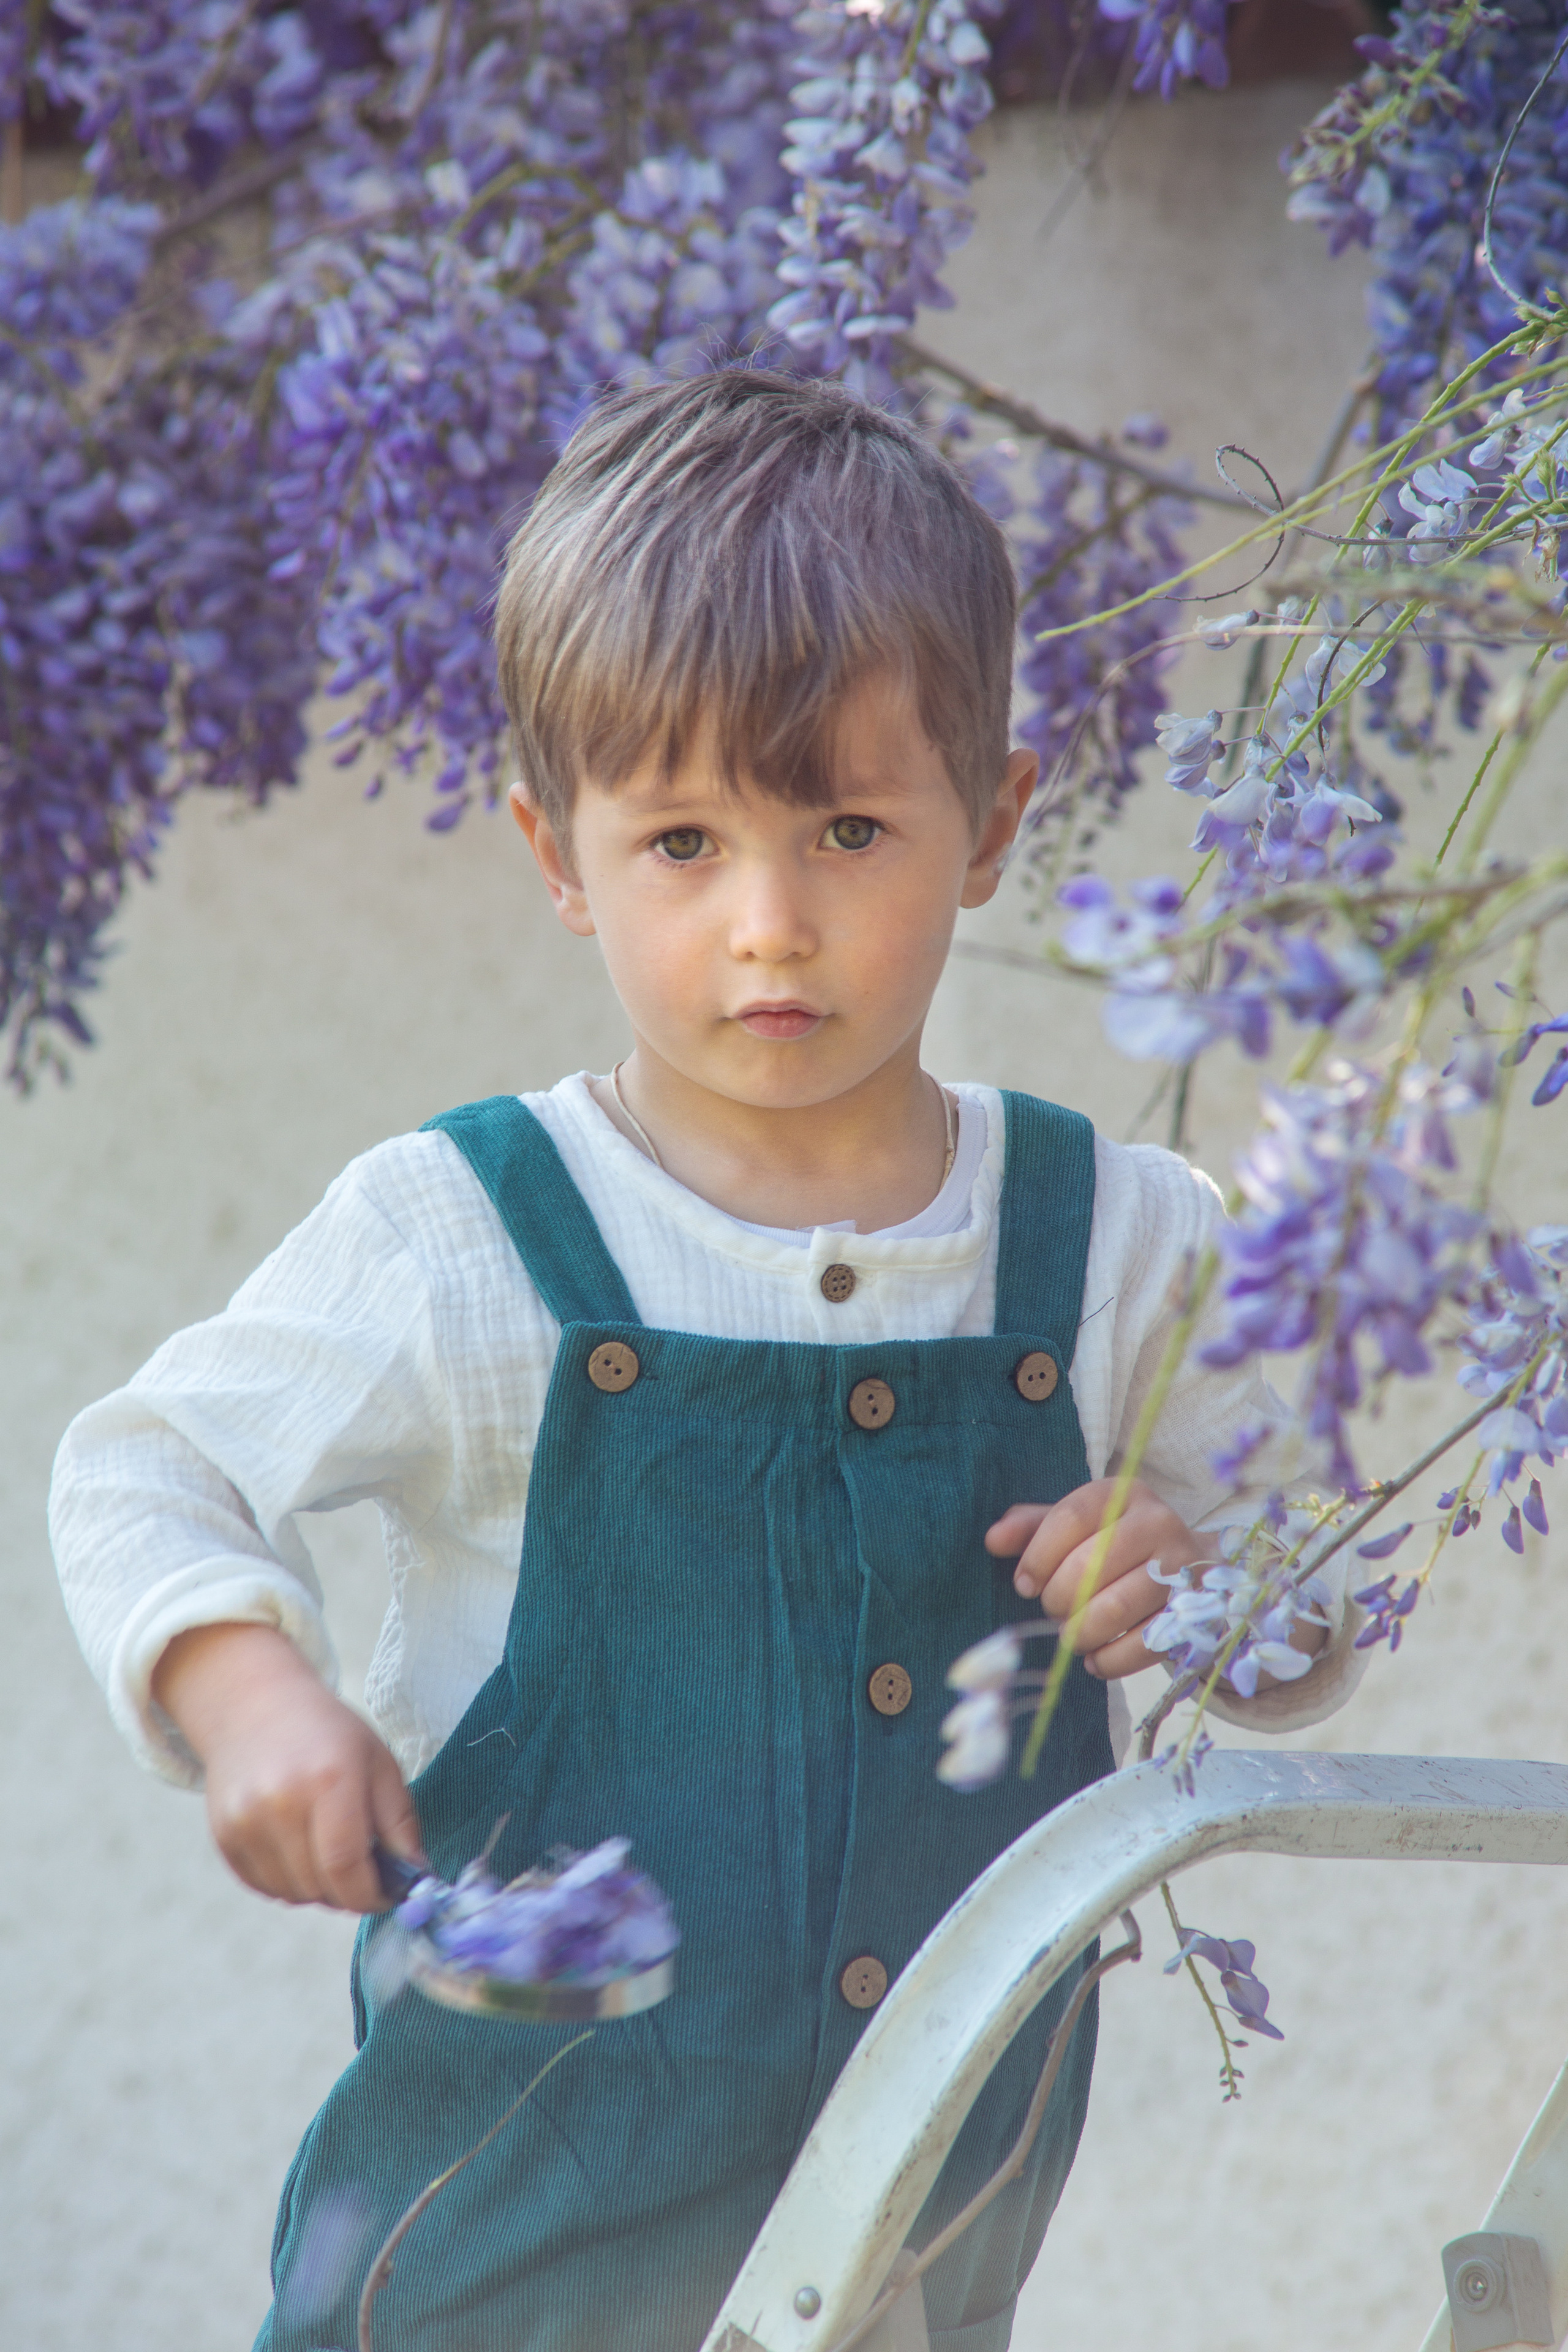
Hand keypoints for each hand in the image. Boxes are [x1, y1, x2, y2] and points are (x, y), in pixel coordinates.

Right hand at [152, 1623, 423, 1911]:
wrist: (255, 1707)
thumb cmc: (327, 1734)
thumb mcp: (378, 1762)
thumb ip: (400, 1823)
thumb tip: (417, 1878)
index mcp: (328, 1780)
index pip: (346, 1866)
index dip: (370, 1895)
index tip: (386, 1896)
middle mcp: (279, 1803)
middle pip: (319, 1887)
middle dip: (349, 1894)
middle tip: (363, 1873)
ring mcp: (245, 1822)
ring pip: (292, 1894)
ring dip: (318, 1890)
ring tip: (328, 1853)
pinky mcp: (223, 1835)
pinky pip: (263, 1887)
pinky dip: (288, 1883)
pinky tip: (298, 1850)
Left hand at [985, 1479, 1209, 1680]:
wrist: (1189, 1568)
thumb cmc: (1117, 1544)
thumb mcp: (1078, 1527)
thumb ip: (1033, 1528)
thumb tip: (993, 1539)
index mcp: (1123, 1493)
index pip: (1071, 1517)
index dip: (1038, 1556)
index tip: (1023, 1584)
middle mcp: (1157, 1523)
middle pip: (1090, 1566)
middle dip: (1059, 1599)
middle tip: (1054, 1611)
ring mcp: (1181, 1568)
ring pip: (1116, 1608)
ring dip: (1081, 1632)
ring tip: (1071, 1636)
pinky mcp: (1192, 1613)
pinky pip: (1143, 1645)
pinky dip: (1111, 1660)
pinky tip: (1096, 1660)